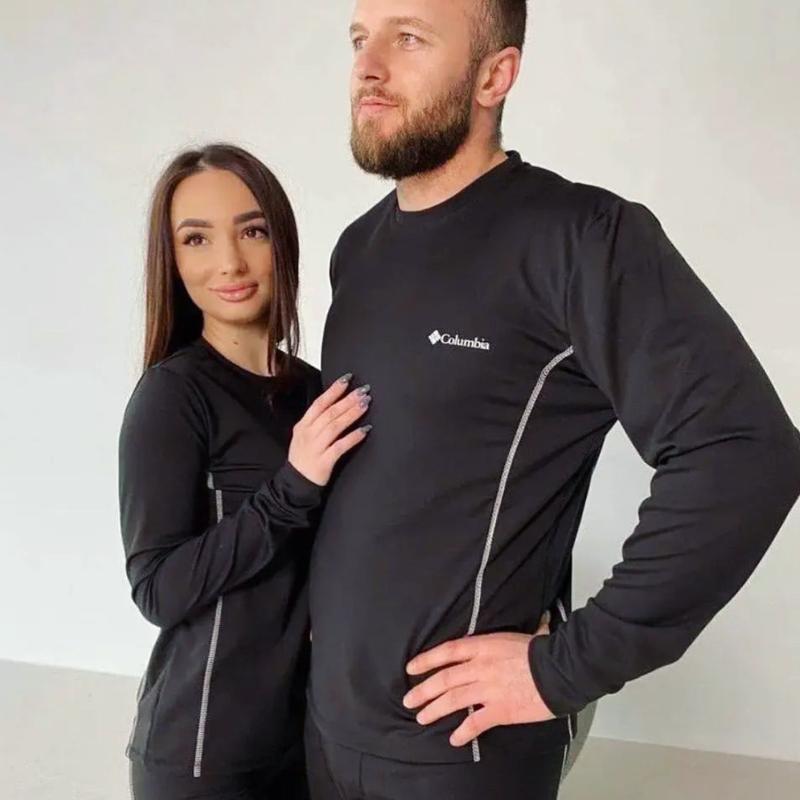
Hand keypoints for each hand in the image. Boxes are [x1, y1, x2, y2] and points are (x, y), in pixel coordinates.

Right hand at [288, 373, 371, 485]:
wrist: (295, 483)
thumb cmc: (304, 456)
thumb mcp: (305, 435)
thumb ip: (318, 421)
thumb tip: (338, 404)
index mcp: (303, 425)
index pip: (319, 403)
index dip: (333, 390)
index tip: (347, 379)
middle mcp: (308, 434)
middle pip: (330, 413)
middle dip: (348, 400)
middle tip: (363, 391)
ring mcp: (316, 447)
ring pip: (335, 426)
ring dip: (352, 414)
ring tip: (366, 404)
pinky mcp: (324, 461)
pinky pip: (340, 446)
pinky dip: (353, 437)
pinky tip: (365, 430)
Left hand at [402, 611, 553, 746]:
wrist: (561, 670)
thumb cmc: (544, 650)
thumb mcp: (526, 634)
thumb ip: (524, 629)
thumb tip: (542, 619)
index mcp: (483, 646)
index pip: (447, 651)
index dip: (427, 660)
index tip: (411, 668)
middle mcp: (480, 667)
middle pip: (445, 678)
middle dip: (424, 690)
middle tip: (409, 700)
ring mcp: (488, 689)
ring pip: (453, 700)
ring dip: (435, 710)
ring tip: (421, 717)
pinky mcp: (500, 710)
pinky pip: (475, 723)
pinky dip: (463, 732)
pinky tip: (454, 739)